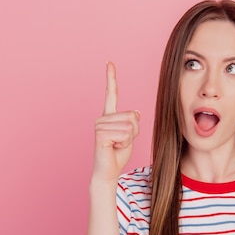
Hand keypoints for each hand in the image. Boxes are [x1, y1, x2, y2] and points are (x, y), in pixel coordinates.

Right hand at [91, 62, 139, 182]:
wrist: (108, 171)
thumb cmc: (118, 154)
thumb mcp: (131, 135)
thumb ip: (133, 122)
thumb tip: (135, 113)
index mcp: (109, 116)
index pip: (110, 94)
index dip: (111, 78)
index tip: (109, 62)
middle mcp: (102, 118)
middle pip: (132, 116)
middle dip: (133, 132)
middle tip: (120, 142)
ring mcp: (99, 125)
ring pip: (130, 126)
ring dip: (128, 139)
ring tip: (116, 145)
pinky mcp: (100, 134)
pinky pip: (125, 134)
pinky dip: (124, 144)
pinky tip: (113, 148)